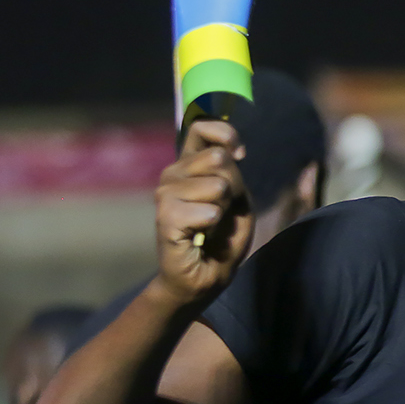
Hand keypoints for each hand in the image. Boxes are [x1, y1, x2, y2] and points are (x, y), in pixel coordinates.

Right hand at [154, 119, 252, 307]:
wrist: (205, 276)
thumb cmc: (222, 238)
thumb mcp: (239, 200)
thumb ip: (235, 172)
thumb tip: (237, 152)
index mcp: (189, 165)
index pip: (201, 127)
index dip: (225, 135)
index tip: (240, 155)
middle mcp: (172, 174)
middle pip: (218, 158)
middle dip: (233, 187)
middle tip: (220, 211)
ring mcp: (164, 194)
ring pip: (217, 185)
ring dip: (223, 209)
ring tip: (209, 225)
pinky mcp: (164, 218)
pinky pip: (208, 211)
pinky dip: (213, 225)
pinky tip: (199, 236)